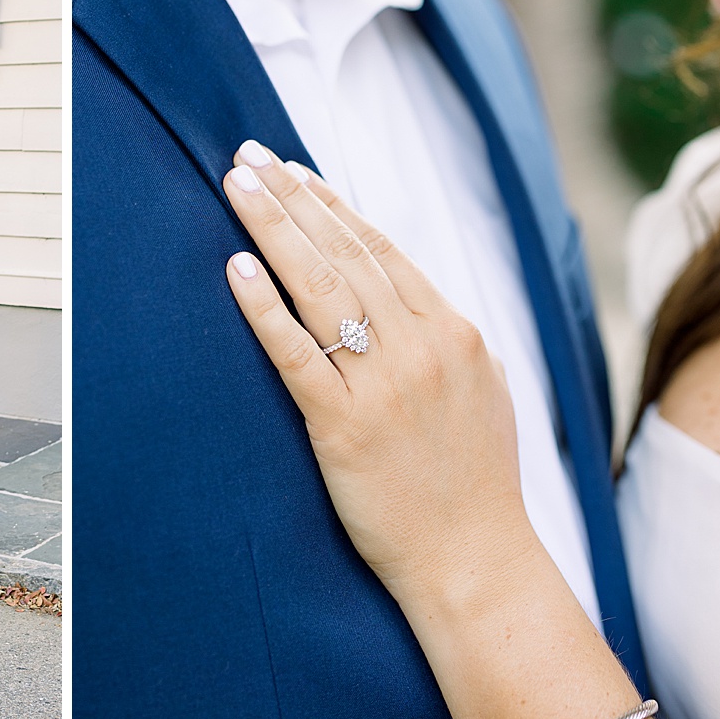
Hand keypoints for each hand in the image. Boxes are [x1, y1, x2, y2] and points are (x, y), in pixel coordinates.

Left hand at [221, 142, 531, 598]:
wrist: (476, 561)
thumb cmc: (474, 481)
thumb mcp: (482, 388)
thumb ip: (445, 335)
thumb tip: (405, 289)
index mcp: (454, 332)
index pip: (381, 247)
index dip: (331, 204)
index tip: (293, 170)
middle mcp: (421, 347)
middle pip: (344, 252)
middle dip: (292, 198)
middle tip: (248, 157)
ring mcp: (383, 386)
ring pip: (319, 287)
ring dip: (273, 228)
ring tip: (237, 186)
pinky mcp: (344, 427)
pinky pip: (297, 354)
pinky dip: (265, 307)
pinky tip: (238, 269)